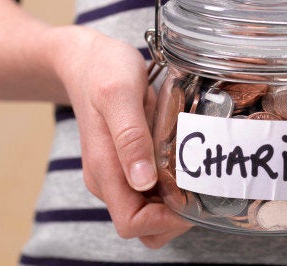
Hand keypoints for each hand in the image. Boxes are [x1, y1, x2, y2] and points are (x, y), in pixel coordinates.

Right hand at [47, 26, 191, 247]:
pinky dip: (172, 188)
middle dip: (174, 218)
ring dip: (175, 204)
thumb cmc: (103, 71)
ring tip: (196, 173)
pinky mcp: (127, 164)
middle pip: (143, 226)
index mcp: (105, 170)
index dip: (163, 222)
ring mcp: (117, 173)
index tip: (190, 198)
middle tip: (200, 186)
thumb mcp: (119, 94)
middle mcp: (109, 180)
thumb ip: (130, 137)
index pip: (131, 224)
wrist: (86, 59)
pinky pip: (151, 192)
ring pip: (149, 212)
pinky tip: (186, 164)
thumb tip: (142, 181)